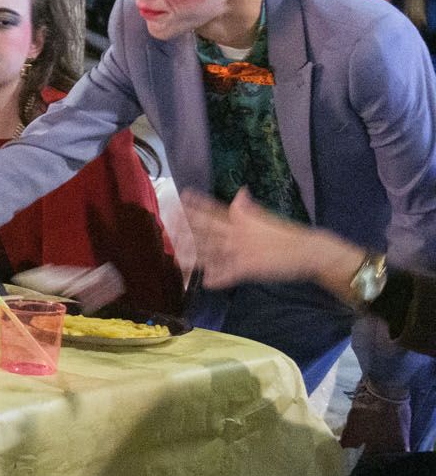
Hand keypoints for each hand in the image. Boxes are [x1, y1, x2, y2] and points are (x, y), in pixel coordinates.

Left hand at [182, 188, 363, 294]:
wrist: (307, 250)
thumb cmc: (286, 234)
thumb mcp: (266, 216)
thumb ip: (248, 208)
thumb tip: (240, 192)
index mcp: (242, 219)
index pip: (214, 209)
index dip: (196, 203)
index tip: (181, 196)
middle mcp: (237, 233)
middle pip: (206, 228)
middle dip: (186, 227)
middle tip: (168, 224)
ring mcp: (241, 250)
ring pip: (211, 252)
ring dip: (193, 256)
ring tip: (178, 257)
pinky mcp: (248, 268)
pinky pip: (228, 274)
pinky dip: (218, 279)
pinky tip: (207, 283)